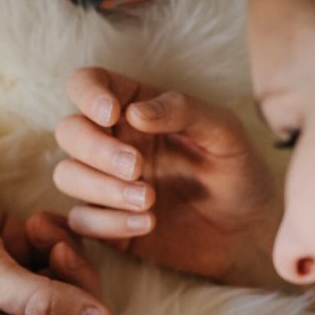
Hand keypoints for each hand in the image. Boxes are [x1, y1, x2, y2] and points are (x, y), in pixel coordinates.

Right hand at [0, 151, 112, 314]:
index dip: (76, 307)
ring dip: (65, 248)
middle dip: (74, 274)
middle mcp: (0, 311)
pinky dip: (54, 232)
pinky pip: (51, 246)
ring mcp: (6, 275)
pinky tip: (37, 218)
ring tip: (38, 228)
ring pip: (64, 274)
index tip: (61, 265)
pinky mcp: (7, 243)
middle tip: (58, 245)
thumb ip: (42, 301)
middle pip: (68, 307)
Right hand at [49, 67, 284, 288]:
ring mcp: (106, 183)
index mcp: (135, 107)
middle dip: (96, 148)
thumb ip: (182, 111)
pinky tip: (148, 224)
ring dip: (101, 187)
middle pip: (69, 131)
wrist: (247, 230)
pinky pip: (81, 220)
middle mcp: (113, 142)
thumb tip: (133, 113)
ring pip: (67, 175)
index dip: (87, 93)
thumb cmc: (236, 169)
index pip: (87, 84)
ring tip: (148, 200)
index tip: (111, 114)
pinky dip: (108, 223)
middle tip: (137, 167)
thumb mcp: (223, 132)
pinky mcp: (107, 223)